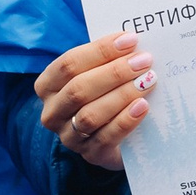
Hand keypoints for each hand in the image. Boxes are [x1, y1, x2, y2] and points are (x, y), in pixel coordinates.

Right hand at [35, 32, 152, 171]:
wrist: (116, 137)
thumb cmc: (104, 94)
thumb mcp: (98, 75)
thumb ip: (107, 60)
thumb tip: (132, 42)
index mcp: (48, 85)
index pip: (69, 64)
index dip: (100, 50)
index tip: (130, 40)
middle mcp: (52, 112)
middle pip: (79, 89)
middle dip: (114, 72)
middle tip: (144, 61)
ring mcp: (69, 136)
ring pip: (90, 115)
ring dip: (121, 95)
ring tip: (147, 81)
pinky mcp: (90, 154)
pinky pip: (106, 138)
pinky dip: (125, 120)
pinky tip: (142, 106)